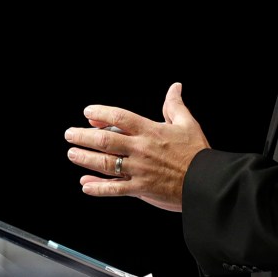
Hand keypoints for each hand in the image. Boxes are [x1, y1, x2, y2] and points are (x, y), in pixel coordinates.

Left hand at [64, 82, 209, 211]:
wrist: (207, 183)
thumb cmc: (198, 153)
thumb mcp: (187, 123)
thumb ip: (175, 105)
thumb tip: (175, 86)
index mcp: (150, 131)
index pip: (120, 117)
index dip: (101, 113)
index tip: (88, 112)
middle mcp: (141, 150)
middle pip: (105, 141)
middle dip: (84, 136)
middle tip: (70, 134)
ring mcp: (139, 171)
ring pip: (106, 164)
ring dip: (85, 159)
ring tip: (72, 154)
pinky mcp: (141, 190)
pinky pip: (115, 189)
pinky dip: (98, 188)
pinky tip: (85, 185)